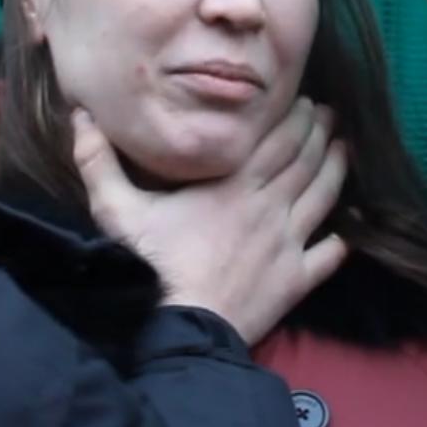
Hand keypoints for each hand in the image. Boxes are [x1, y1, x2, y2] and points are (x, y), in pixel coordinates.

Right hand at [73, 99, 348, 344]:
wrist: (183, 326)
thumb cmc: (151, 265)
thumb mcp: (116, 210)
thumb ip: (98, 161)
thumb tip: (80, 116)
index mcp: (233, 184)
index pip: (276, 140)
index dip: (295, 117)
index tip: (305, 100)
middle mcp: (268, 207)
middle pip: (305, 161)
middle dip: (320, 134)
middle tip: (330, 115)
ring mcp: (287, 243)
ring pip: (322, 198)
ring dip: (336, 170)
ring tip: (345, 149)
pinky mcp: (295, 279)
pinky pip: (328, 256)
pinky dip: (340, 240)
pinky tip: (346, 233)